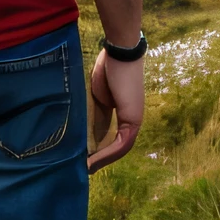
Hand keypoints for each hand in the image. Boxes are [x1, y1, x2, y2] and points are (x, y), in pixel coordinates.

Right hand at [87, 47, 143, 171]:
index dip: (100, 149)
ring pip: (119, 149)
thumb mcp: (99, 95)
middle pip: (116, 147)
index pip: (113, 137)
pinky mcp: (132, 120)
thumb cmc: (108, 67)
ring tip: (86, 168)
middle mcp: (133, 120)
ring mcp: (135, 121)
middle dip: (101, 158)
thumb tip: (88, 131)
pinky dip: (107, 154)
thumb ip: (97, 113)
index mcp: (124, 113)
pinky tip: (93, 160)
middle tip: (83, 167)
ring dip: (103, 160)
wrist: (120, 52)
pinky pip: (120, 144)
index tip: (84, 156)